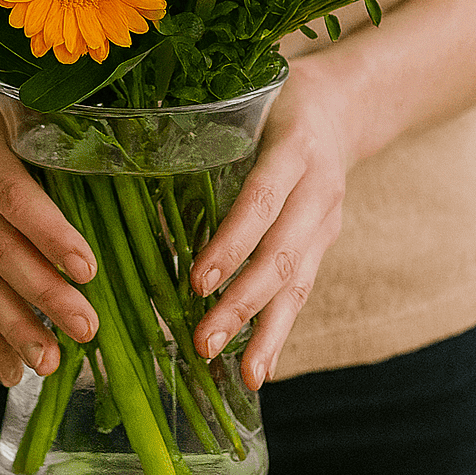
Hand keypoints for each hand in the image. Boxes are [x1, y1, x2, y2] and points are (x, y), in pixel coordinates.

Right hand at [0, 74, 100, 385]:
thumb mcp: (18, 100)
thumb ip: (60, 133)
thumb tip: (137, 165)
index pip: (13, 195)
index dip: (50, 234)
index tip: (89, 268)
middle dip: (43, 294)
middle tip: (89, 329)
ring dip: (14, 328)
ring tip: (51, 364)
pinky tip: (11, 373)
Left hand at [189, 53, 355, 389]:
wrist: (345, 106)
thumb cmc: (276, 97)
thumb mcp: (247, 97)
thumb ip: (205, 130)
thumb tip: (130, 166)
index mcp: (295, 146)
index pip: (263, 200)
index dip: (233, 242)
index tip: (198, 281)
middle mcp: (318, 188)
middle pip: (282, 253)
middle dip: (242, 302)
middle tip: (203, 341)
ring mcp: (326, 222)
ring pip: (299, 282)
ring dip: (266, 332)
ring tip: (243, 377)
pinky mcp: (325, 244)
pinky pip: (303, 292)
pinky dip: (279, 331)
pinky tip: (259, 369)